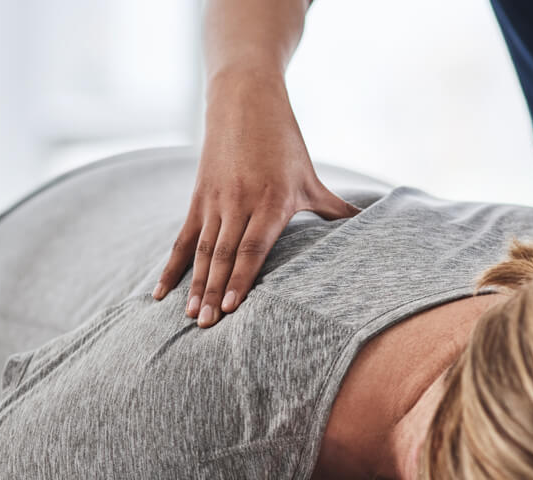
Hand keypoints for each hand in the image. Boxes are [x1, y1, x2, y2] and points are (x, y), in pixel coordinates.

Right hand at [153, 68, 358, 326]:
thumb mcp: (311, 177)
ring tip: (189, 315)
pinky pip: (182, 239)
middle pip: (224, 255)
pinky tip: (160, 293)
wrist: (244, 100)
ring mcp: (216, 201)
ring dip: (194, 285)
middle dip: (214, 291)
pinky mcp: (199, 199)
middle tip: (206, 325)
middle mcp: (240, 203)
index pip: (254, 247)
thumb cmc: (284, 141)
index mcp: (272, 200)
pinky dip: (171, 267)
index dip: (241, 278)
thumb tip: (372, 226)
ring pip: (202, 250)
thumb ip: (337, 209)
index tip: (231, 307)